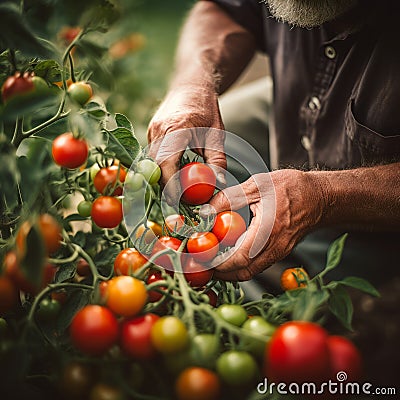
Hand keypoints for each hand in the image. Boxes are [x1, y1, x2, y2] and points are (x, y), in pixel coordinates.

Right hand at [147, 85, 226, 202]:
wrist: (191, 84)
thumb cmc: (206, 107)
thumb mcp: (217, 134)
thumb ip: (217, 160)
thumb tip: (218, 185)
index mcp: (175, 128)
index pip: (166, 165)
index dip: (171, 186)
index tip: (180, 202)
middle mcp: (157, 131)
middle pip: (156, 168)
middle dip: (166, 188)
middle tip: (179, 204)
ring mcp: (151, 132)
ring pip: (152, 165)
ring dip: (164, 180)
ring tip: (179, 194)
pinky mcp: (150, 135)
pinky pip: (153, 158)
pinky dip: (163, 170)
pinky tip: (175, 177)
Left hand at [209, 169, 325, 280]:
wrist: (320, 197)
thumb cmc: (292, 188)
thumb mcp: (258, 185)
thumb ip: (230, 198)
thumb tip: (206, 211)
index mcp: (269, 230)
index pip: (240, 258)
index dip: (218, 264)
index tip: (202, 260)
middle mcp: (275, 247)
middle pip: (243, 272)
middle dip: (220, 272)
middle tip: (202, 262)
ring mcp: (279, 253)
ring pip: (250, 272)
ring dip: (230, 270)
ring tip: (212, 258)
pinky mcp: (279, 253)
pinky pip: (257, 266)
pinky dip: (240, 265)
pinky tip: (229, 253)